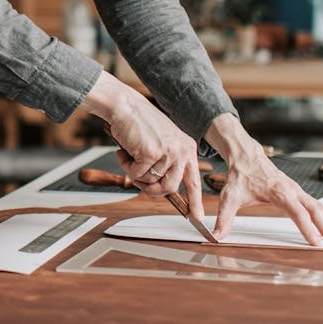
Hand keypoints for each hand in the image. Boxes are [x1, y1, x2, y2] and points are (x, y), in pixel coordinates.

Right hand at [81, 71, 204, 220]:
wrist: (125, 106)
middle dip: (151, 190)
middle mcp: (182, 150)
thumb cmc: (139, 124)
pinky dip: (126, 166)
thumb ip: (168, 162)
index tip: (198, 217)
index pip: (194, 181)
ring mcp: (168, 152)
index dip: (195, 201)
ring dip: (135, 174)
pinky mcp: (152, 153)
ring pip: (151, 182)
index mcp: (187, 148)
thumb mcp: (163, 142)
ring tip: (129, 156)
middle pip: (170, 188)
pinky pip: (136, 175)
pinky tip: (124, 151)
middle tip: (138, 182)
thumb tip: (163, 188)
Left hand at [204, 115, 322, 246]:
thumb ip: (224, 218)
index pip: (297, 212)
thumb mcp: (229, 197)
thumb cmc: (240, 177)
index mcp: (279, 192)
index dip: (307, 228)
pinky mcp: (300, 193)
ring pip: (321, 208)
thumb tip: (216, 236)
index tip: (317, 243)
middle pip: (316, 210)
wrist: (247, 157)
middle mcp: (293, 190)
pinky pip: (319, 206)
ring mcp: (298, 191)